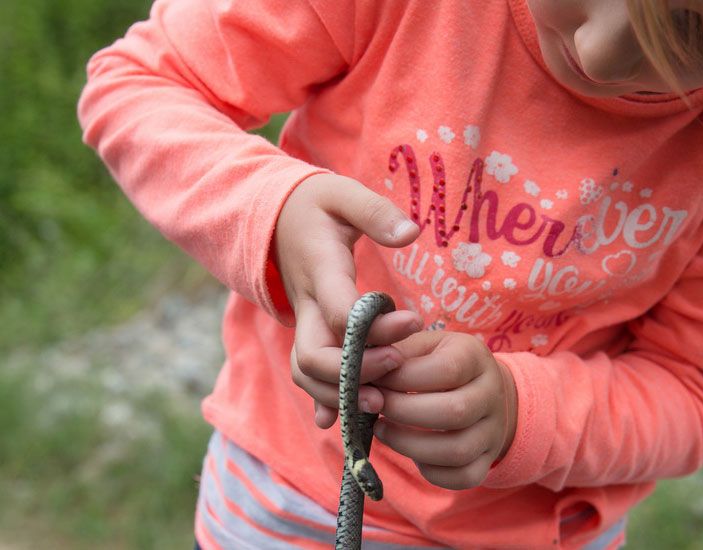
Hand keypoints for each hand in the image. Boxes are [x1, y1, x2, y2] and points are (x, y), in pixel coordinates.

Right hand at [275, 173, 421, 427]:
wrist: (274, 219)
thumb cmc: (315, 206)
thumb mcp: (342, 194)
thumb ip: (375, 212)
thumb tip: (410, 234)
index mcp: (318, 270)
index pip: (339, 312)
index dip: (374, 329)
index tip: (414, 321)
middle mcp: (306, 304)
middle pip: (315, 356)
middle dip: (355, 372)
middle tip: (400, 366)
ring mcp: (302, 322)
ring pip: (307, 372)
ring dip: (340, 393)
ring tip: (384, 402)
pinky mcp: (306, 332)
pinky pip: (307, 373)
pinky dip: (322, 399)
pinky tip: (340, 423)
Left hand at [372, 331, 517, 489]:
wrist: (481, 388)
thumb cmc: (438, 362)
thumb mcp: (423, 345)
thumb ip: (397, 353)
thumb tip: (364, 368)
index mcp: (475, 357)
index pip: (446, 370)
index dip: (404, 378)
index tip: (375, 380)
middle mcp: (492, 394)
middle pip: (455, 412)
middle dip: (403, 413)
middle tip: (375, 406)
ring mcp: (493, 430)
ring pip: (458, 450)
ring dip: (409, 445)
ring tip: (381, 430)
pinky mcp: (487, 459)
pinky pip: (463, 477)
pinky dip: (429, 470)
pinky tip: (407, 450)